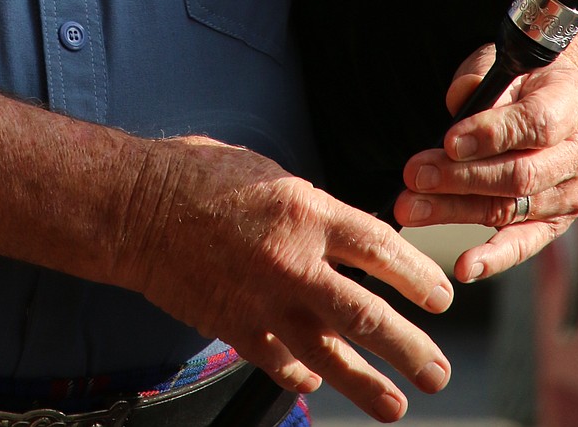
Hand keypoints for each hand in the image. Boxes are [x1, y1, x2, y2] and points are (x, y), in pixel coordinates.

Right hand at [127, 135, 452, 423]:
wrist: (137, 208)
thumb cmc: (199, 176)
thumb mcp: (268, 173)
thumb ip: (310, 209)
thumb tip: (343, 235)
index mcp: (305, 210)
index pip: (379, 248)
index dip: (417, 275)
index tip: (440, 296)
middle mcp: (293, 261)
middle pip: (367, 314)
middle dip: (410, 347)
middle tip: (437, 369)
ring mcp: (264, 300)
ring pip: (331, 354)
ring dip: (370, 384)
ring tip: (398, 405)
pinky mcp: (236, 328)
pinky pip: (283, 362)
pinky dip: (305, 375)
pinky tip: (319, 382)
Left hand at [393, 46, 577, 280]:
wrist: (557, 102)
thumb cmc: (523, 79)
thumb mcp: (504, 63)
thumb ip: (480, 79)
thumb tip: (457, 105)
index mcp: (575, 103)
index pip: (535, 125)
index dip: (490, 135)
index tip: (448, 142)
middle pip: (520, 175)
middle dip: (460, 177)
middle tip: (415, 175)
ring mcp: (573, 193)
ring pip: (511, 208)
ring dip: (456, 210)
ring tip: (411, 207)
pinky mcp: (558, 221)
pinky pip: (525, 243)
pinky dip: (494, 257)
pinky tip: (464, 267)